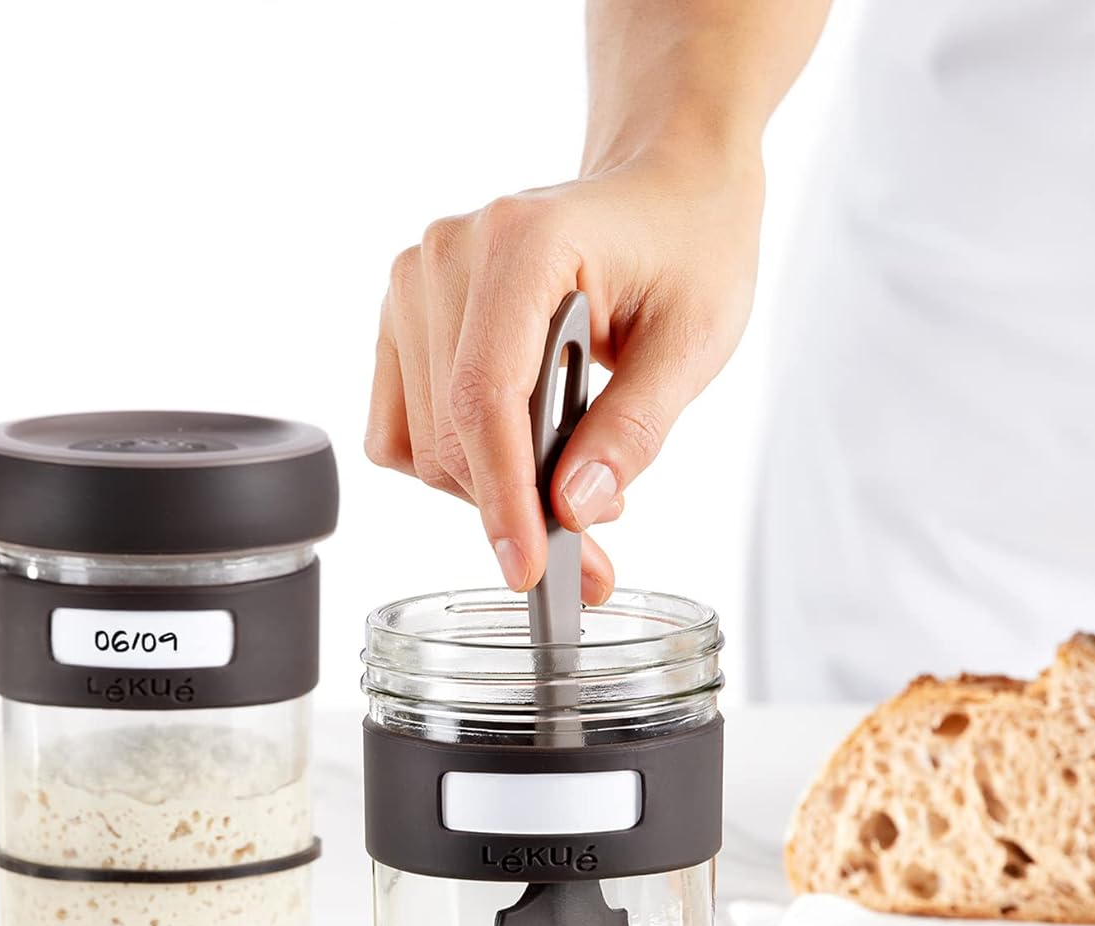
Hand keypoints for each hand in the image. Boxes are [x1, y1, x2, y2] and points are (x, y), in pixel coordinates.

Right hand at [365, 151, 763, 600]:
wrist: (664, 188)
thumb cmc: (687, 246)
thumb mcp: (693, 341)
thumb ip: (633, 429)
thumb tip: (573, 508)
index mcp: (525, 243)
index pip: (485, 397)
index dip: (504, 497)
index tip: (527, 568)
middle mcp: (450, 253)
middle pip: (451, 435)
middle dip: (514, 510)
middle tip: (589, 553)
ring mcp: (416, 281)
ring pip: (423, 446)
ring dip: (491, 491)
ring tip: (569, 482)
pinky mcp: (405, 316)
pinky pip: (400, 430)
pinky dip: (456, 465)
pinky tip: (516, 452)